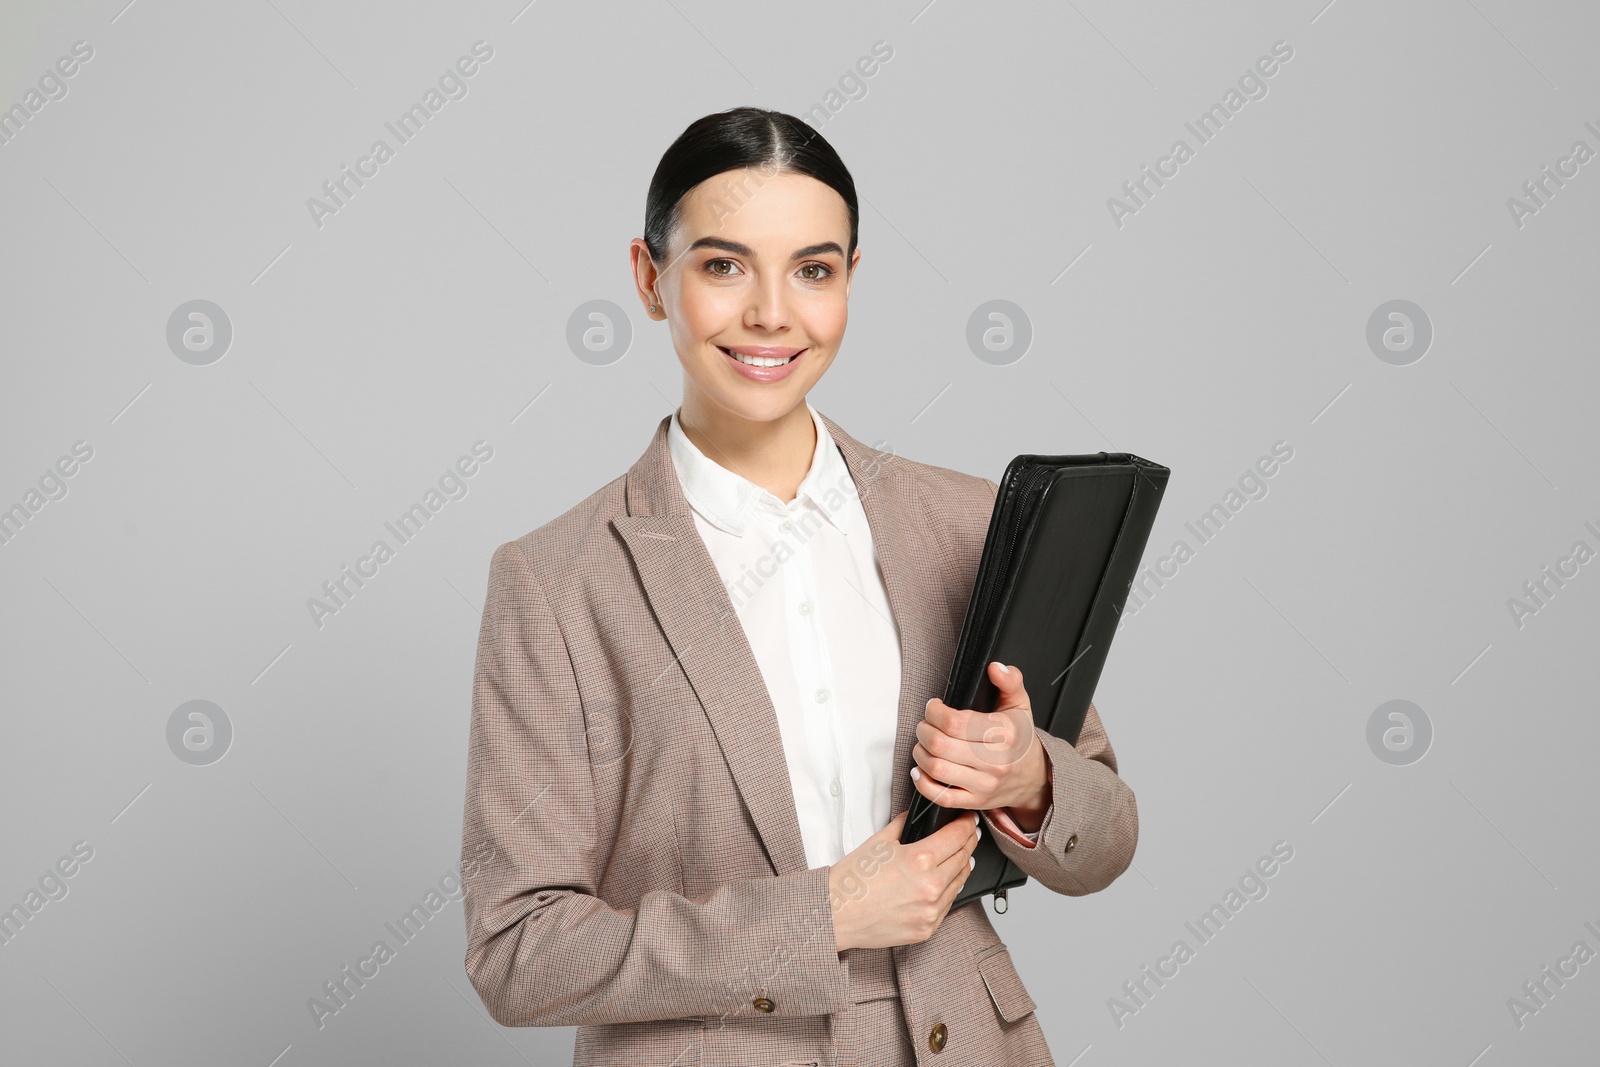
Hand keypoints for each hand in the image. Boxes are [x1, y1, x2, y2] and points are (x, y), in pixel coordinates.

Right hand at [829, 810, 979, 950]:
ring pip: (960, 882)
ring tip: (960, 856)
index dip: (967, 824)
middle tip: (969, 833)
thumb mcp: (879, 841)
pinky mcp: (927, 929)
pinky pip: (948, 904)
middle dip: (968, 841)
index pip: (957, 836)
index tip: (969, 819)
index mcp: (919, 860)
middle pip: (964, 858)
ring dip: (962, 866)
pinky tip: (945, 881)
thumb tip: (920, 818)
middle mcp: (930, 887)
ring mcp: (930, 911)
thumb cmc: (853, 879)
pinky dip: (949, 889)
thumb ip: (905, 825)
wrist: (836, 913)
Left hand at [911, 662, 1050, 828]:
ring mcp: (984, 784)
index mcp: (1004, 734)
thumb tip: (995, 667)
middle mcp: (994, 761)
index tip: (934, 707)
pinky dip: (923, 783)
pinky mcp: (974, 801)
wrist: (1034, 778)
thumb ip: (1010, 681)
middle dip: (923, 730)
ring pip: (936, 769)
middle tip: (925, 724)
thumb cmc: (1020, 739)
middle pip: (940, 745)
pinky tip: (921, 769)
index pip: (954, 722)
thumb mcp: (1020, 705)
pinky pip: (940, 797)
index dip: (934, 711)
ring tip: (924, 743)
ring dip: (920, 753)